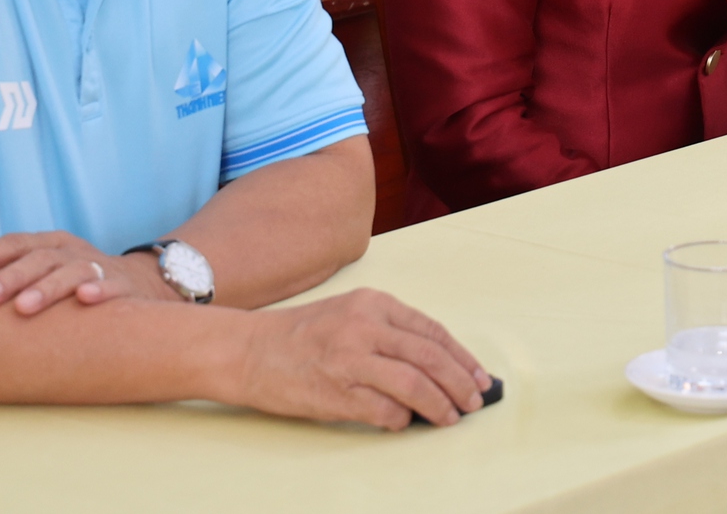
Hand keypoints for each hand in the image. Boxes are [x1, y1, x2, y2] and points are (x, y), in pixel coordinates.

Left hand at [0, 230, 173, 315]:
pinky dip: (100, 290)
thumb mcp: (45, 271)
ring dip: (47, 287)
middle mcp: (71, 252)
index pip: (15, 242)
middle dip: (10, 276)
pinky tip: (86, 299)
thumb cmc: (75, 281)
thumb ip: (10, 276)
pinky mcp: (124, 286)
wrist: (141, 283)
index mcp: (49, 245)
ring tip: (24, 307)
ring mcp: (99, 266)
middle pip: (38, 258)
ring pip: (71, 271)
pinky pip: (112, 286)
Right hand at [232, 287, 489, 429]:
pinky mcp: (335, 391)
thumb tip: (436, 363)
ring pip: (413, 383)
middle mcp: (364, 327)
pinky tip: (406, 423)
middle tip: (474, 401)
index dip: (461, 356)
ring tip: (451, 417)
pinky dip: (401, 419)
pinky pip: (383, 409)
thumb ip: (389, 331)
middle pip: (430, 356)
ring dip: (439, 404)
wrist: (248, 350)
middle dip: (460, 382)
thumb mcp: (349, 313)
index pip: (432, 331)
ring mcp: (349, 360)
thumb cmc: (300, 334)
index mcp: (373, 304)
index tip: (479, 375)